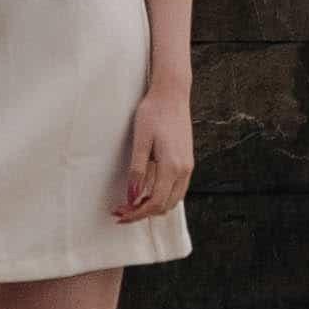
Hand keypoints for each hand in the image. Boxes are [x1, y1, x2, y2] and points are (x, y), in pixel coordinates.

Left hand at [116, 84, 194, 225]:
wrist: (172, 94)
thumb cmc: (154, 112)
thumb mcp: (140, 140)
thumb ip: (137, 170)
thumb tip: (132, 197)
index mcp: (172, 166)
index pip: (155, 203)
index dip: (136, 213)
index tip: (120, 214)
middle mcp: (184, 170)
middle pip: (165, 206)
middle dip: (142, 213)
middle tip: (121, 210)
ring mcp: (188, 166)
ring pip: (173, 200)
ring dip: (153, 206)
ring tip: (131, 203)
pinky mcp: (187, 161)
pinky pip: (177, 189)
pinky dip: (162, 197)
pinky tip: (146, 191)